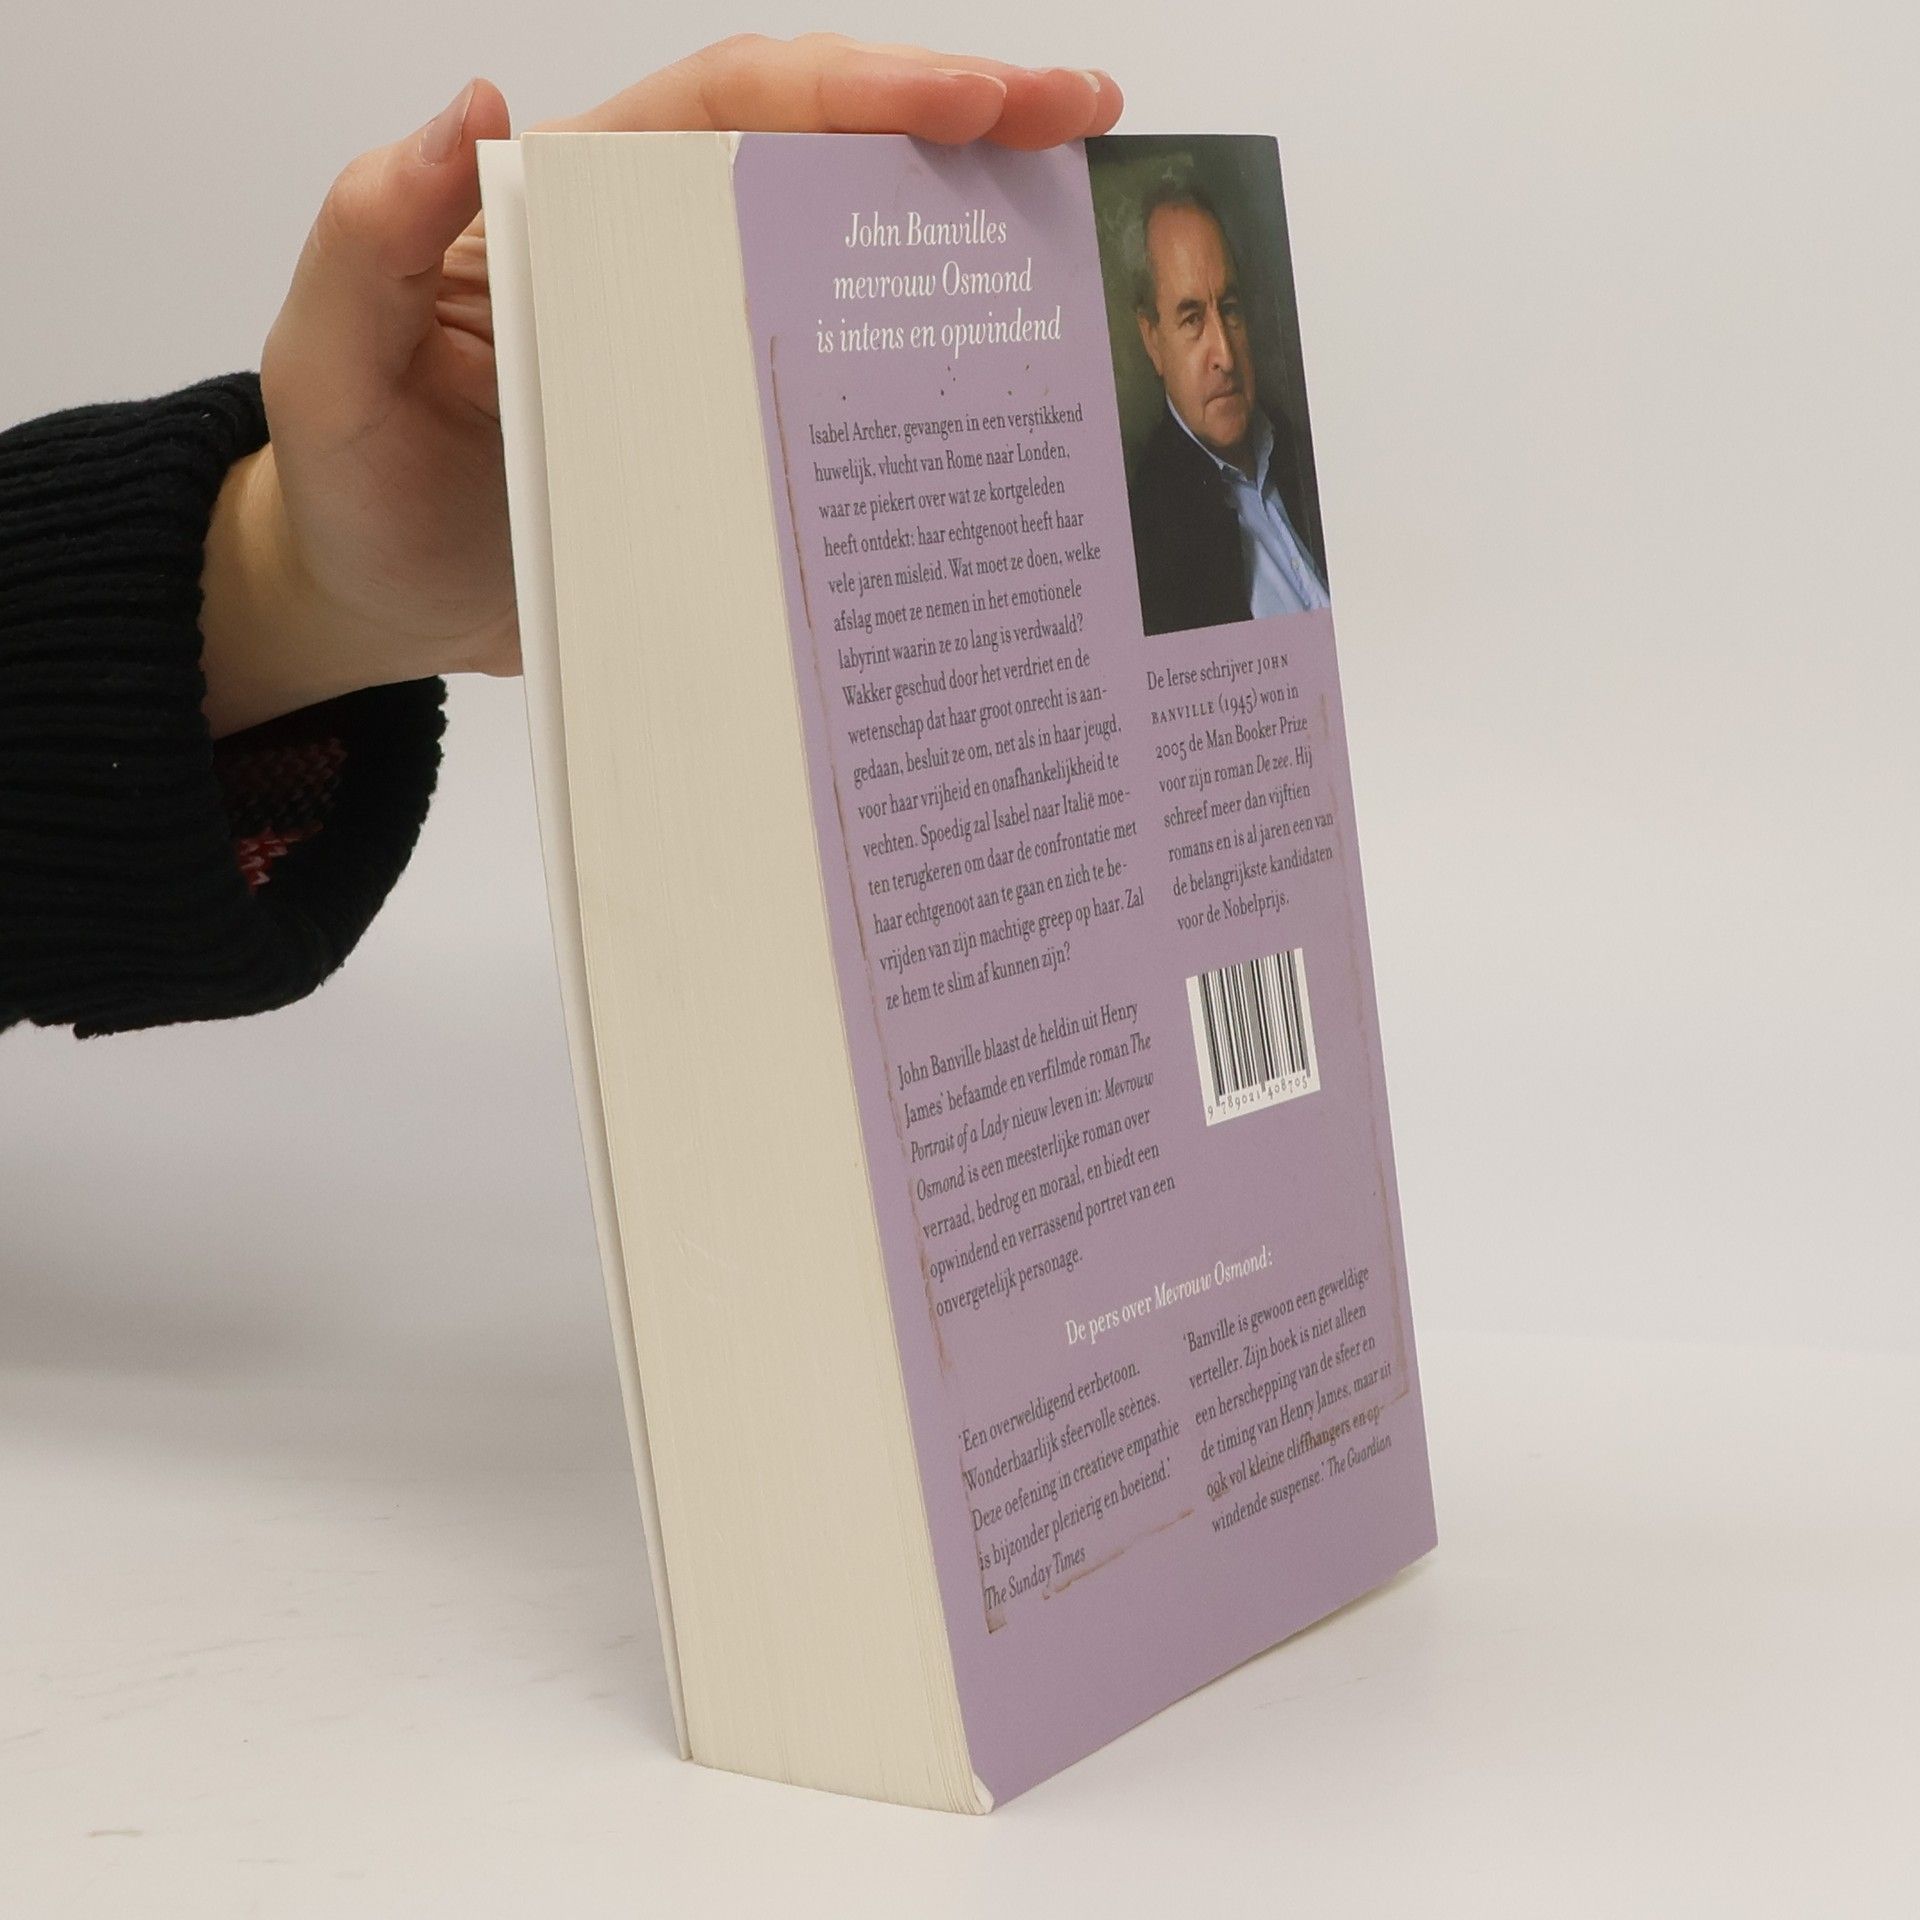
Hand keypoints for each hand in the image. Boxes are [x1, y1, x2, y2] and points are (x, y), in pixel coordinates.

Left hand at [197, 35, 1123, 737]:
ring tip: (1086, 228)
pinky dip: (928, 390)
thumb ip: (370, 235)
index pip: (738, 109)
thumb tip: (475, 112)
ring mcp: (713, 353)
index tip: (984, 98)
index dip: (864, 90)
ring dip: (971, 238)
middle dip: (965, 123)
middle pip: (829, 160)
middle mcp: (667, 260)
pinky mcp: (738, 446)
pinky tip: (1015, 392)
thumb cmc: (351, 481)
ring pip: (856, 267)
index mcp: (583, 208)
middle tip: (1086, 123)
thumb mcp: (331, 360)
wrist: (377, 604)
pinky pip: (843, 401)